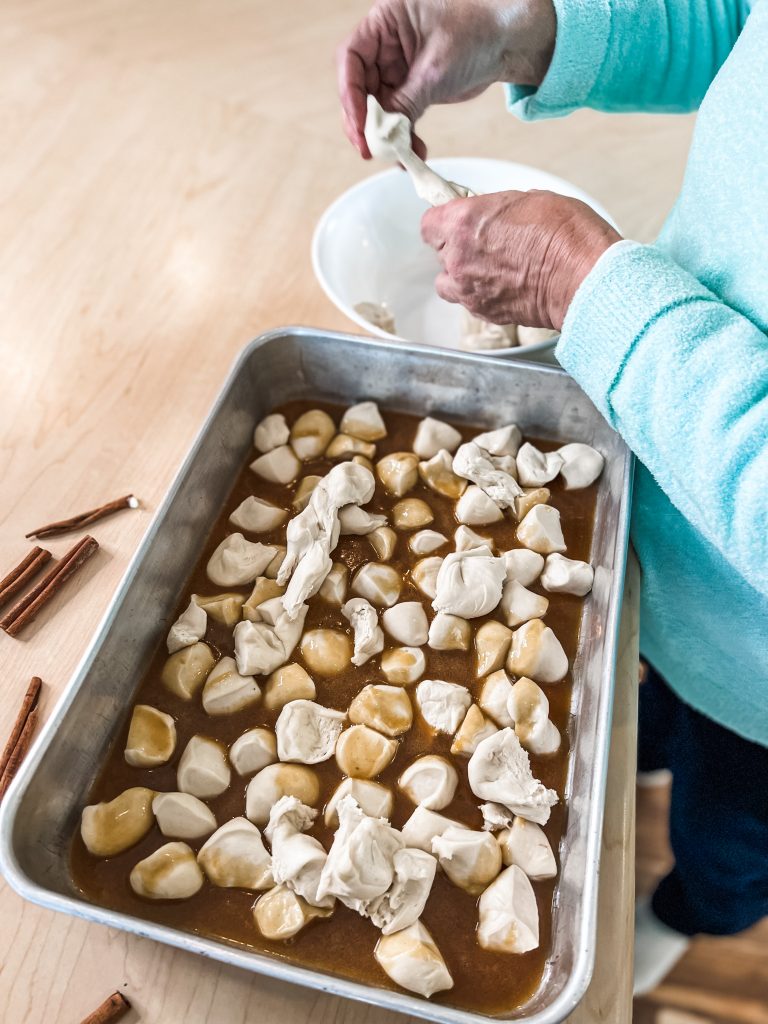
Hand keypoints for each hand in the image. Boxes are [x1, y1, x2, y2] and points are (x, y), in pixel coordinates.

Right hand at [338, 0, 555, 156]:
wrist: (507, 43)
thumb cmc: (477, 34)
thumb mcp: (435, 69)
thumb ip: (405, 101)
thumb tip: (382, 135)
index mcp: (385, 21)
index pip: (351, 58)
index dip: (350, 94)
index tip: (360, 125)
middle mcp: (385, 43)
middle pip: (359, 88)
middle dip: (364, 122)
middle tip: (370, 151)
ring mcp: (397, 67)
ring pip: (377, 108)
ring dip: (385, 135)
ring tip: (396, 157)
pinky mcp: (411, 88)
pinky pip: (398, 117)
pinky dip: (403, 137)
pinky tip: (413, 152)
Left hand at [421, 189, 621, 329]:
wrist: (583, 276)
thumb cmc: (564, 234)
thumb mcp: (526, 200)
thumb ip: (494, 210)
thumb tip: (488, 215)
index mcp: (463, 223)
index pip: (429, 223)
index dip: (444, 221)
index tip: (455, 220)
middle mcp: (458, 258)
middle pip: (439, 253)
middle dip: (457, 247)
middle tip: (485, 243)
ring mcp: (468, 289)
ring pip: (448, 282)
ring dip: (462, 275)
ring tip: (491, 268)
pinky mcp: (484, 311)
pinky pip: (469, 301)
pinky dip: (480, 294)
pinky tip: (505, 285)